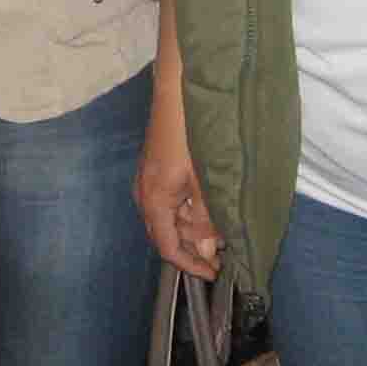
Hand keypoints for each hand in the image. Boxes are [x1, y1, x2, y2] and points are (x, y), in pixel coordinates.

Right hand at [135, 102, 222, 280]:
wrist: (176, 92)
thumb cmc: (190, 135)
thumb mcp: (204, 180)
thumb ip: (206, 218)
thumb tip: (208, 250)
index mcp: (153, 201)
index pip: (168, 248)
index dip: (191, 264)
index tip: (215, 273)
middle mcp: (144, 194)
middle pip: (164, 235)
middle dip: (192, 249)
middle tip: (222, 255)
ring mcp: (147, 180)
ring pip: (167, 218)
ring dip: (191, 229)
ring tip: (219, 231)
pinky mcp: (154, 168)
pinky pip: (167, 202)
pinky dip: (186, 212)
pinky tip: (206, 206)